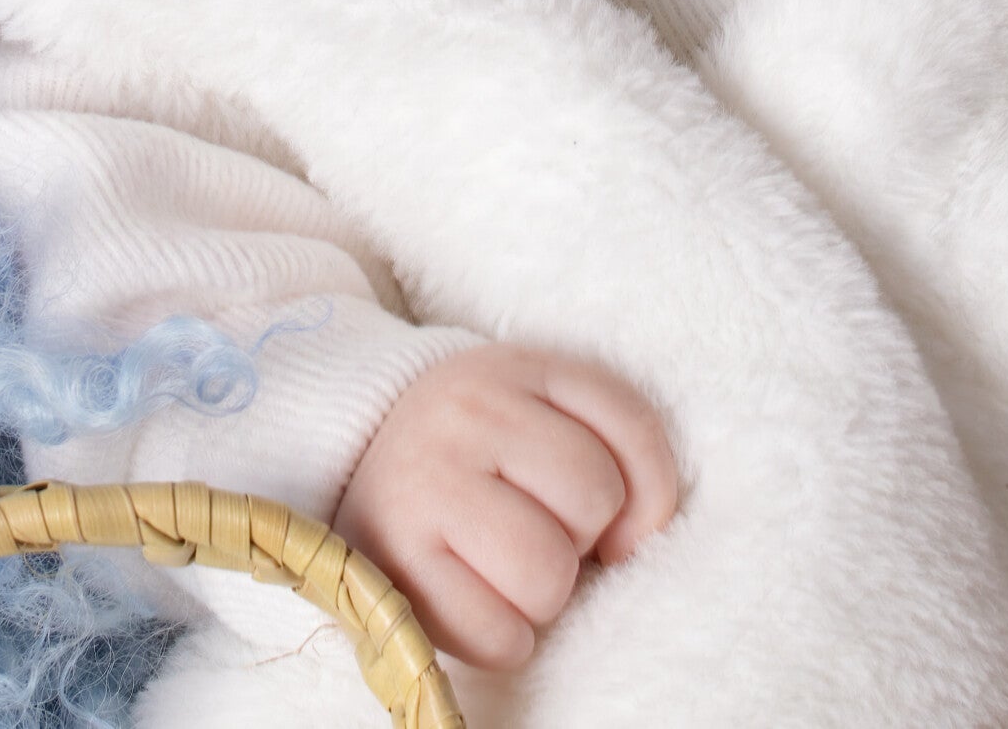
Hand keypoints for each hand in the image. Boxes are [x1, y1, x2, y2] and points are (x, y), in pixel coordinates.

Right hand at [333, 342, 679, 669]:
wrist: (360, 459)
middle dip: (582, 534)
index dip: (648, 491)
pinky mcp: (393, 558)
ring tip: (509, 570)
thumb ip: (618, 448)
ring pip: (547, 573)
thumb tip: (629, 543)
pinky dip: (504, 639)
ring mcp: (426, 483)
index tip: (618, 523)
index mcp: (518, 367)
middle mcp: (469, 411)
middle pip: (593, 499)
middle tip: (538, 530)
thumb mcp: (545, 410)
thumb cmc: (479, 447)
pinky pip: (495, 635)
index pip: (630, 425)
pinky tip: (482, 606)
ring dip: (545, 594)